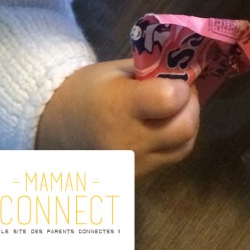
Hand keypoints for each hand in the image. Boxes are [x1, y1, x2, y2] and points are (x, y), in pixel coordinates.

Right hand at [36, 59, 199, 176]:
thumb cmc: (90, 90)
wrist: (59, 126)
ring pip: (184, 146)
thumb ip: (155, 70)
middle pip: (184, 128)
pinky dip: (175, 141)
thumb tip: (187, 69)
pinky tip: (163, 127)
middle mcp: (127, 142)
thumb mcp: (119, 70)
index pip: (170, 100)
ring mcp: (132, 165)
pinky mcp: (136, 179)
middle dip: (191, 105)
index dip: (182, 86)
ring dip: (187, 124)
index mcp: (119, 106)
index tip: (177, 79)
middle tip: (182, 92)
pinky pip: (171, 158)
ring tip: (175, 109)